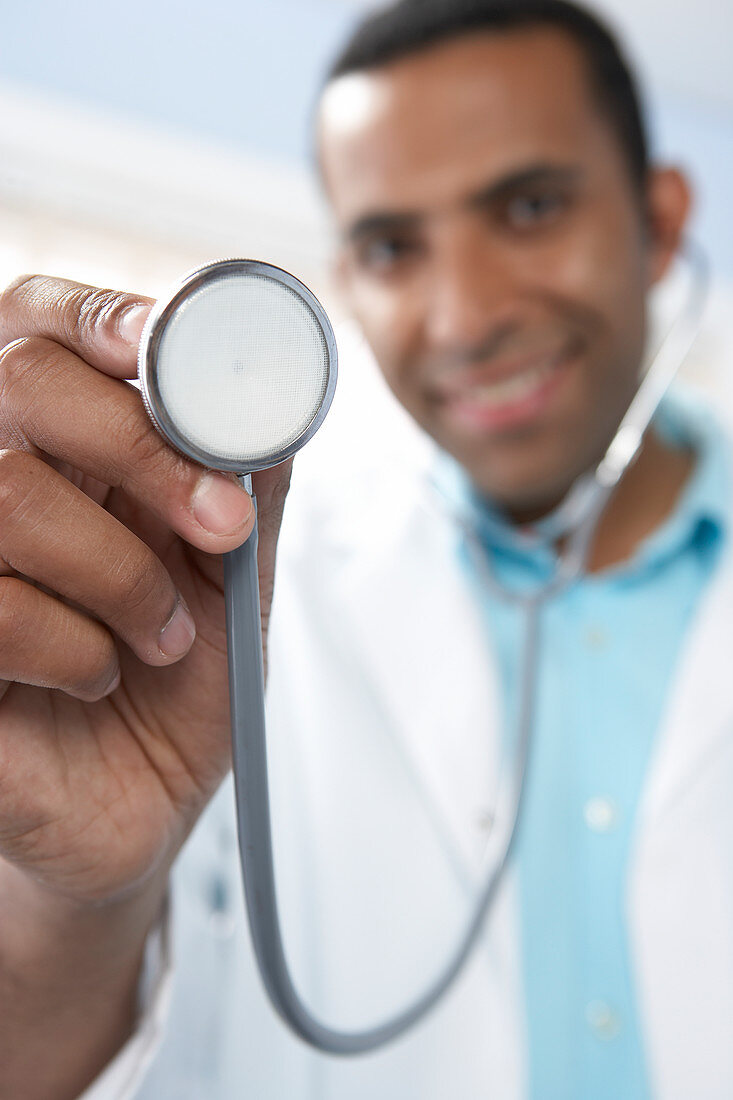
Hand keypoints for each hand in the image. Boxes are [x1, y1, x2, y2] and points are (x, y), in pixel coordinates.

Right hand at [0, 273, 291, 906]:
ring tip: (165, 634)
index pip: (41, 325)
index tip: (170, 354)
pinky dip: (79, 648)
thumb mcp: (234, 578)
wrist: (140, 806)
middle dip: (141, 448)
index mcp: (65, 446)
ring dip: (124, 575)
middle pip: (20, 381)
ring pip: (8, 496)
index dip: (102, 320)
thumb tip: (272, 402)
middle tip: (217, 525)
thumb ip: (246, 488)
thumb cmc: (182, 684)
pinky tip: (99, 677)